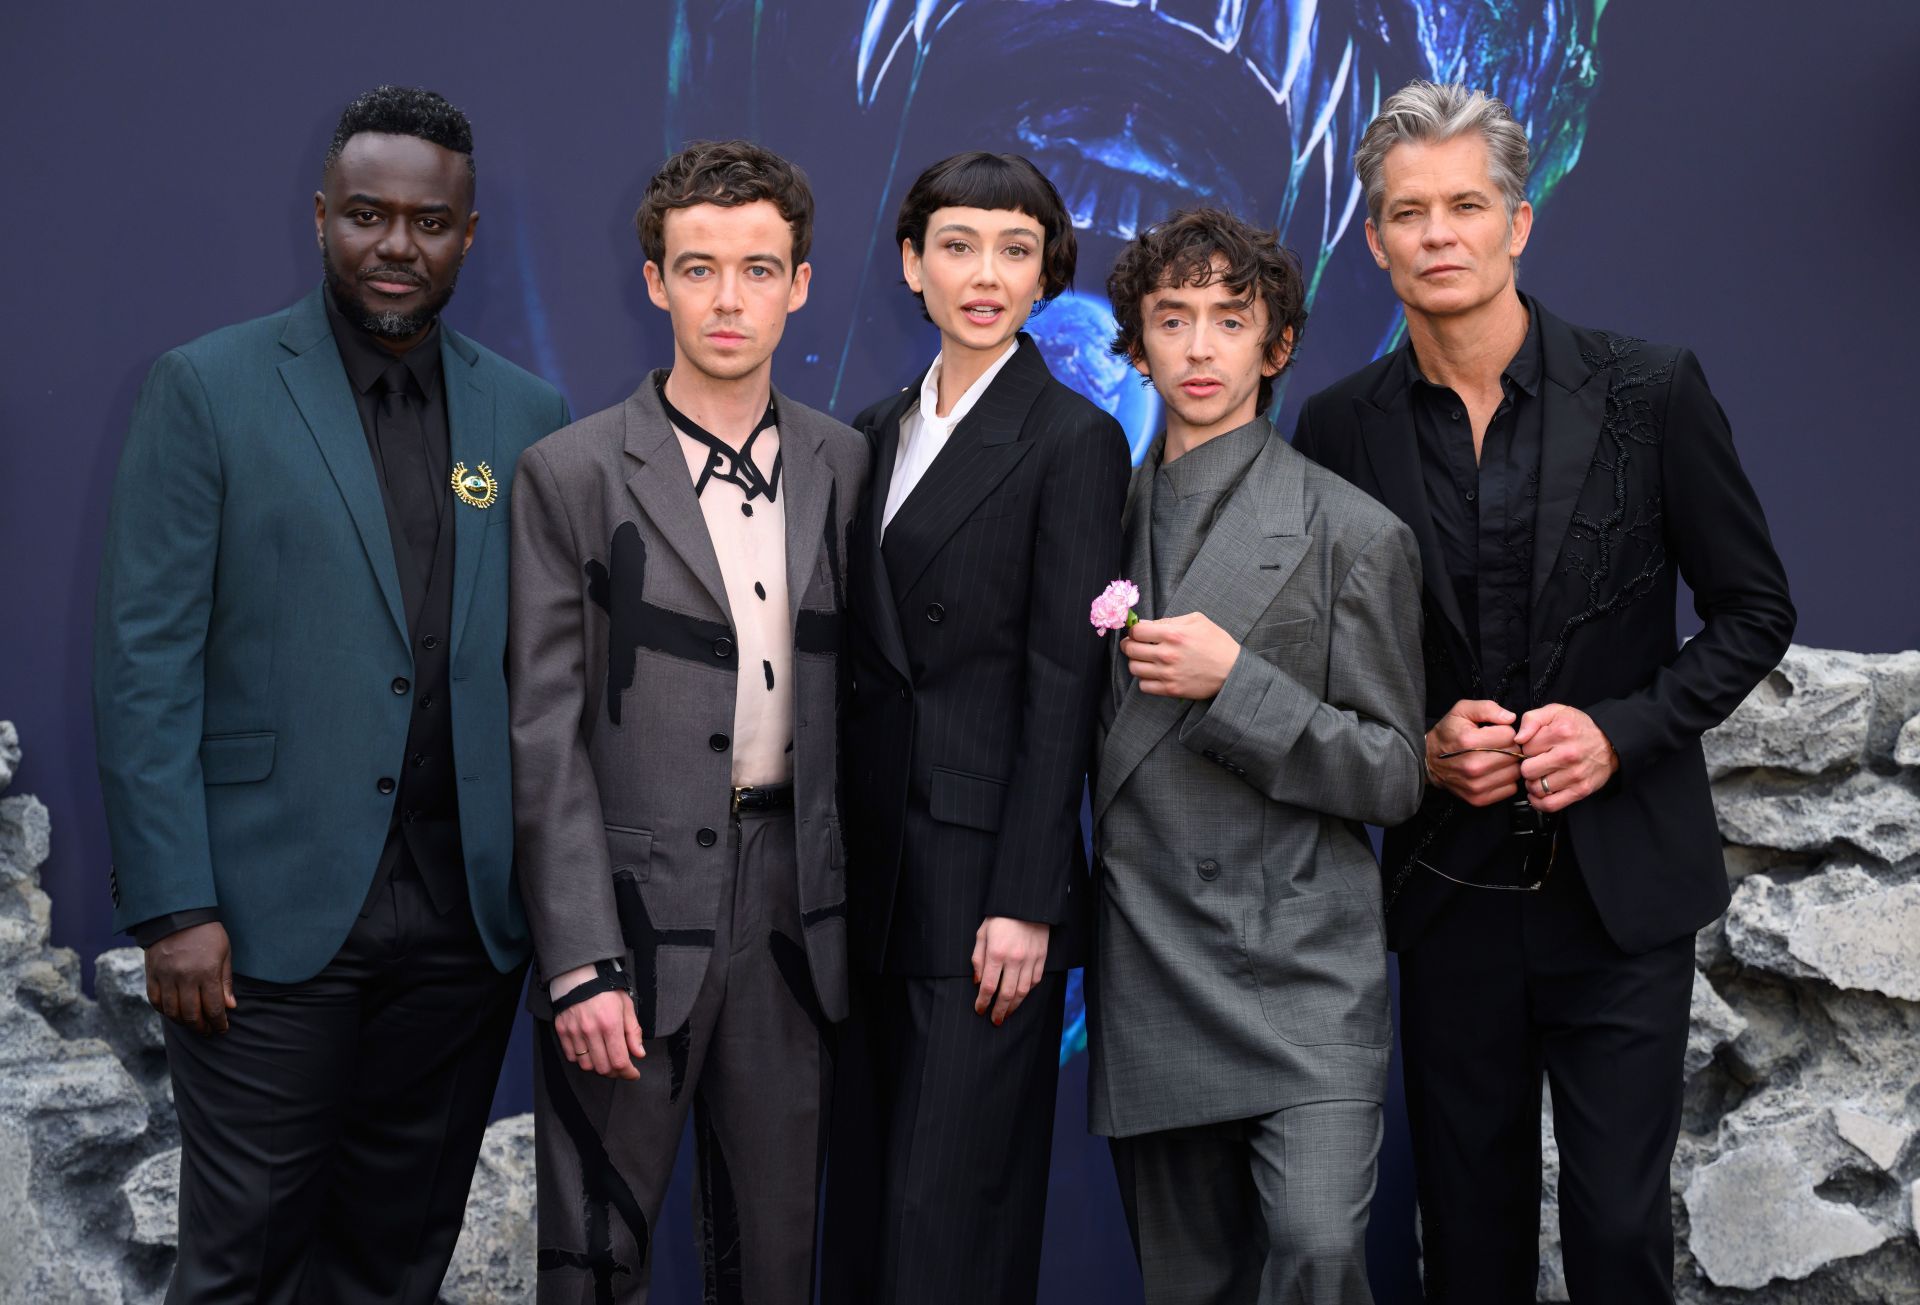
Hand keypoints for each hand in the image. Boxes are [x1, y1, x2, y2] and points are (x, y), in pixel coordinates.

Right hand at [144, 920, 235, 1034]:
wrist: (177, 915)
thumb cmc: (207, 933)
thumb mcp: (224, 953)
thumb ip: (225, 981)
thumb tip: (229, 1007)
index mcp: (207, 972)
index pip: (213, 1008)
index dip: (218, 1023)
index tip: (222, 1029)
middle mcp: (185, 978)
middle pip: (191, 1014)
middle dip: (201, 1027)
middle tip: (208, 1031)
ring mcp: (166, 977)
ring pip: (172, 1011)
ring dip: (183, 1022)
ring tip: (193, 1024)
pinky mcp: (151, 975)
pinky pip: (155, 1001)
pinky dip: (165, 1011)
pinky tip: (174, 1013)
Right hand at [554, 991, 645, 1079]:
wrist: (579, 976)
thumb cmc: (606, 990)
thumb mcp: (626, 1006)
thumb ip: (633, 1032)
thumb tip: (639, 1054)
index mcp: (610, 1024)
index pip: (619, 1061)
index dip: (628, 1073)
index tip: (633, 1074)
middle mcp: (591, 1031)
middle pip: (603, 1068)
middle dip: (616, 1072)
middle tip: (621, 1067)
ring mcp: (574, 1032)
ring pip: (587, 1066)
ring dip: (598, 1067)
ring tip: (606, 1059)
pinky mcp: (562, 1032)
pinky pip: (572, 1057)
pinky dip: (582, 1059)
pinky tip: (591, 1052)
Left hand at [971, 917, 1049, 1025]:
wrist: (1025, 904)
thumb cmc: (1000, 918)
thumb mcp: (982, 934)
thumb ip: (978, 959)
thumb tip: (978, 983)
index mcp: (997, 953)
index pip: (989, 986)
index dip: (982, 1002)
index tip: (979, 1010)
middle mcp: (1015, 959)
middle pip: (1006, 994)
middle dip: (999, 1010)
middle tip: (994, 1020)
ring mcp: (1030, 960)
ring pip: (1023, 991)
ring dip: (1013, 1006)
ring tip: (1006, 1014)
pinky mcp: (1041, 958)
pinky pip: (1035, 981)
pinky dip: (1027, 993)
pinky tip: (1020, 997)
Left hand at [1121, 614, 1239, 700]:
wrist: (1232, 670)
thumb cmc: (1216, 642)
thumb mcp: (1197, 621)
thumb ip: (1170, 620)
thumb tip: (1146, 624)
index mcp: (1173, 634)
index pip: (1136, 631)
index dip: (1134, 630)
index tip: (1138, 632)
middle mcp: (1167, 654)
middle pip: (1131, 649)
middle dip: (1130, 645)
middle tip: (1135, 644)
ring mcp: (1167, 674)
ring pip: (1134, 668)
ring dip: (1136, 662)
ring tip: (1145, 659)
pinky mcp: (1171, 689)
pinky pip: (1144, 686)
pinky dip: (1144, 680)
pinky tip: (1152, 674)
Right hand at [1425, 699, 1522, 806]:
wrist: (1429, 761)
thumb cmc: (1448, 733)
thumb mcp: (1462, 711)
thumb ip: (1487, 708)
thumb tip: (1510, 718)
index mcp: (1469, 741)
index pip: (1509, 735)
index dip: (1504, 731)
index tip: (1494, 733)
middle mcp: (1473, 765)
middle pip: (1514, 754)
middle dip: (1509, 747)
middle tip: (1496, 746)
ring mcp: (1476, 785)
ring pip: (1515, 772)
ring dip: (1509, 765)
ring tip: (1495, 758)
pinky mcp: (1479, 799)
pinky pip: (1510, 789)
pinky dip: (1506, 780)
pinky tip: (1494, 772)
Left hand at [1515, 703, 1618, 813]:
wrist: (1611, 742)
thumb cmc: (1579, 727)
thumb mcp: (1555, 711)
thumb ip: (1532, 719)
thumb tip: (1518, 739)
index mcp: (1560, 733)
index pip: (1525, 748)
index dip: (1525, 748)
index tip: (1534, 749)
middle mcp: (1568, 755)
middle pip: (1527, 770)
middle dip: (1527, 767)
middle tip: (1535, 764)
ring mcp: (1575, 775)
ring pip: (1537, 788)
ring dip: (1533, 784)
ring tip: (1539, 777)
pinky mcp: (1580, 790)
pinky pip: (1551, 804)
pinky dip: (1539, 803)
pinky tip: (1538, 794)